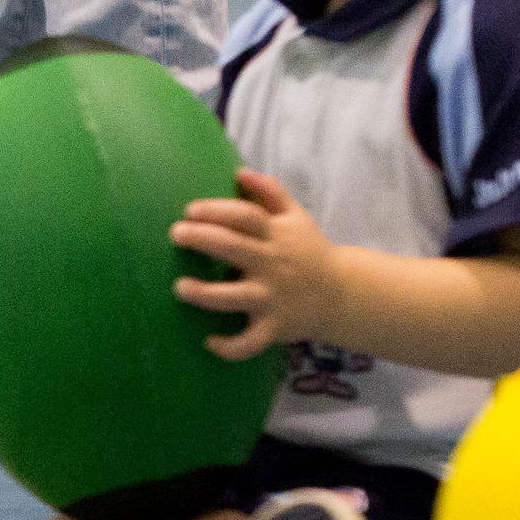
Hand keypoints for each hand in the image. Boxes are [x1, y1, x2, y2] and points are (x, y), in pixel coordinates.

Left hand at [169, 169, 343, 358]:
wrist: (343, 295)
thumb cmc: (309, 251)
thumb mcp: (297, 217)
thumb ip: (270, 193)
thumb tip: (240, 172)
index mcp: (276, 235)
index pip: (245, 216)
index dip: (217, 210)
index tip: (190, 210)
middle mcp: (272, 264)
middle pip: (234, 248)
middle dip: (202, 239)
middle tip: (176, 234)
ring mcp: (273, 297)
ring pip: (235, 297)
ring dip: (205, 294)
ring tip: (180, 287)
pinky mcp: (274, 327)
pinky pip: (251, 341)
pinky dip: (230, 346)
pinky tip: (208, 342)